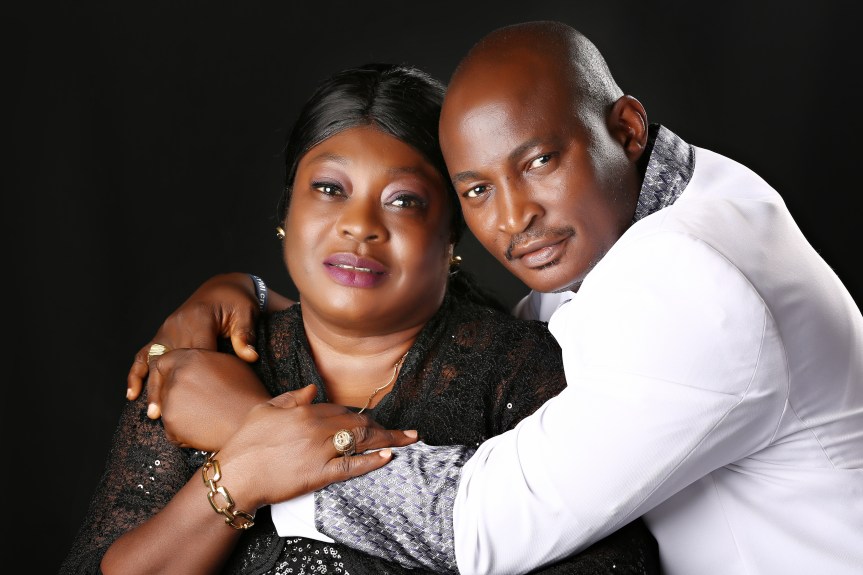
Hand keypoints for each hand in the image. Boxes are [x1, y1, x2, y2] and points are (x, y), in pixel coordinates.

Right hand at [127, 272, 291, 399]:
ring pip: (153, 361)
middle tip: (165, 416)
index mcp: (198, 319)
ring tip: (152, 413)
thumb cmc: (237, 302)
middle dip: (168, 388)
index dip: (196, 377)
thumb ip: (245, 335)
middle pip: (170, 362)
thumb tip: (249, 357)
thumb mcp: (246, 313)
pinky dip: (136, 373)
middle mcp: (176, 325)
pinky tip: (132, 394)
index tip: (196, 401)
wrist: (222, 288)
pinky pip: (144, 354)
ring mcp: (166, 330)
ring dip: (151, 387)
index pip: (196, 353)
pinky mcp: (162, 335)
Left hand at [146, 348, 270, 449]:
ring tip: (205, 418)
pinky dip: (182, 433)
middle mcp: (178, 375)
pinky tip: (203, 430)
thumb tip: (198, 365)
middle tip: (196, 405)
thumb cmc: (247, 394)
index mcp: (191, 357)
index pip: (164, 362)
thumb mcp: (230, 366)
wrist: (250, 423)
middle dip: (175, 396)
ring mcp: (171, 399)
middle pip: (164, 386)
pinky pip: (170, 429)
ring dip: (180, 414)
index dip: (167, 373)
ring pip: (166, 408)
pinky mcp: (171, 421)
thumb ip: (206, 361)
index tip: (173, 382)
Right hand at [217, 385, 419, 507]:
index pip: (342, 410)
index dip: (362, 416)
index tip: (376, 421)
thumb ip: (291, 398)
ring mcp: (320, 451)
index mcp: (305, 411)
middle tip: (405, 432)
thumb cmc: (245, 444)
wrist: (233, 477)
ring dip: (389, 439)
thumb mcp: (264, 411)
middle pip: (360, 423)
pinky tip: (388, 457)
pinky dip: (372, 461)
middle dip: (384, 427)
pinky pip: (352, 466)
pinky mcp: (320, 474)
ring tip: (408, 440)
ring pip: (361, 441)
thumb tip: (313, 389)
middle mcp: (317, 428)